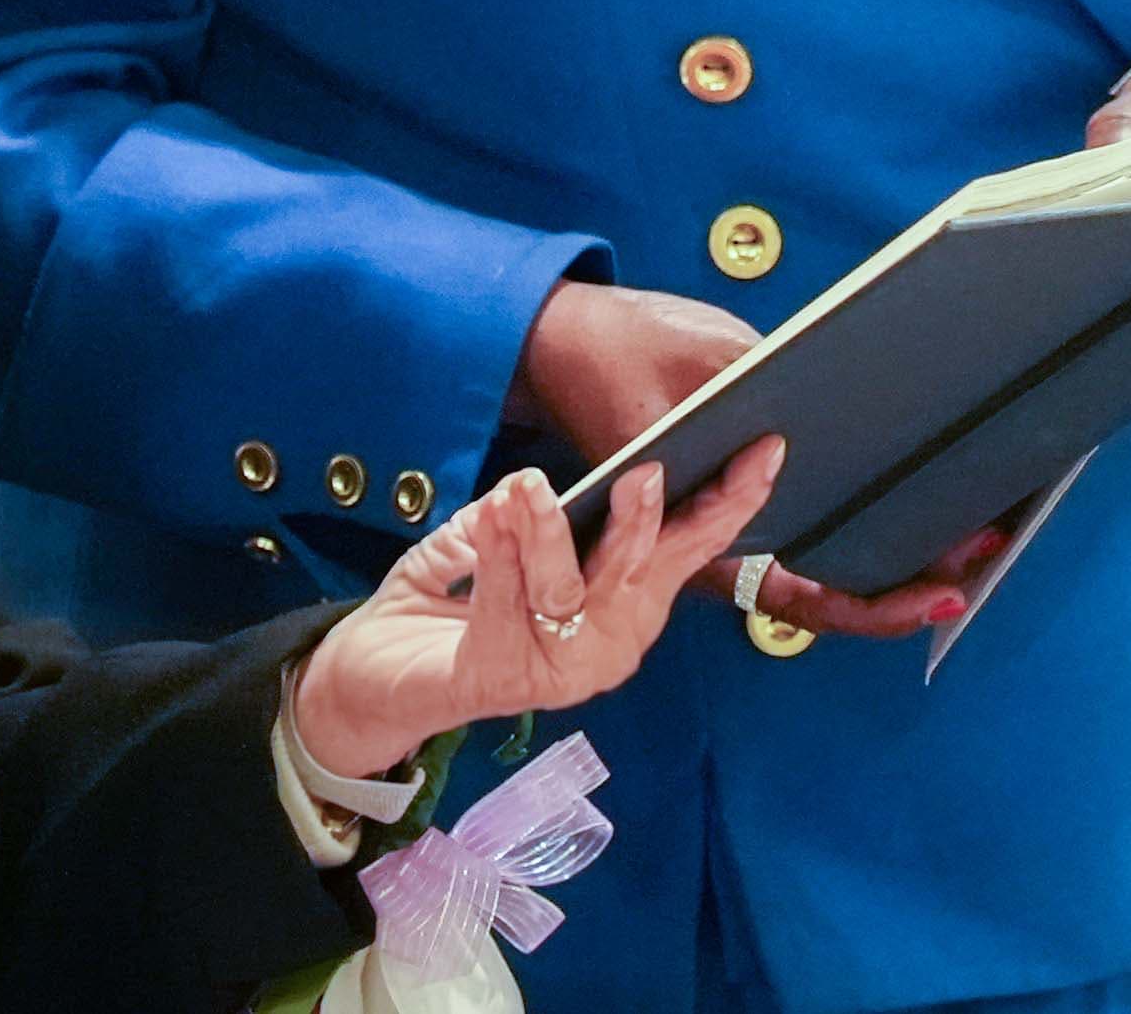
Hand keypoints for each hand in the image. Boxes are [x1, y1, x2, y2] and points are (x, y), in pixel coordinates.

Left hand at [287, 446, 780, 782]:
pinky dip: (498, 559)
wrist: (369, 673)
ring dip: (549, 537)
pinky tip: (491, 516)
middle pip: (640, 575)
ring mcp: (557, 672)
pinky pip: (506, 611)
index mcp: (621, 604)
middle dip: (643, 525)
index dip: (728, 502)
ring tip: (528, 486)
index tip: (762, 449)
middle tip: (644, 472)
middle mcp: (605, 644)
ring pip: (570, 594)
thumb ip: (531, 516)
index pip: (685, 549)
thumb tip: (546, 485)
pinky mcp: (500, 680)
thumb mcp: (500, 538)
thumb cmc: (451, 598)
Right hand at [512, 278, 998, 641]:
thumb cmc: (618, 355)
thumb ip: (763, 392)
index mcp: (695, 536)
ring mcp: (732, 516)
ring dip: (895, 545)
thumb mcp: (697, 364)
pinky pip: (807, 513)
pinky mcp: (739, 484)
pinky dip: (862, 504)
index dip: (874, 607)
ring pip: (823, 554)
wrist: (561, 339)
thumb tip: (840, 413)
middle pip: (828, 585)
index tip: (939, 594)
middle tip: (988, 541)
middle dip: (911, 578)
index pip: (799, 595)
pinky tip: (913, 479)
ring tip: (972, 515)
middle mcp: (720, 542)